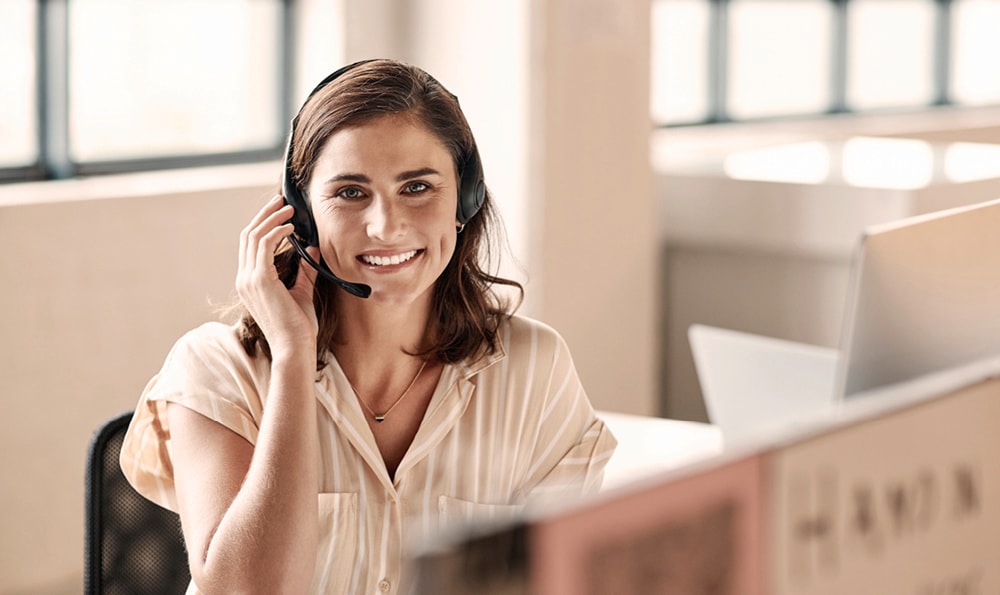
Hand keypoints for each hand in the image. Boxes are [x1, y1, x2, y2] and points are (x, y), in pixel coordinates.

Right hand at [236, 195, 319, 360]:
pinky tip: (292, 228)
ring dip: (273, 218)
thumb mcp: (302, 292)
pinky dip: (277, 231)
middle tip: (283, 201)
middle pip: (249, 235)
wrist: (294, 348)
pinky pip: (265, 244)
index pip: (250, 245)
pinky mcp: (260, 280)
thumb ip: (304, 271)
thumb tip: (312, 249)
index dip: (264, 224)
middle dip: (266, 214)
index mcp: (250, 282)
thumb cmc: (298, 327)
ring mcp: (249, 279)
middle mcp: (244, 278)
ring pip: (254, 236)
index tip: (281, 211)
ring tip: (290, 209)